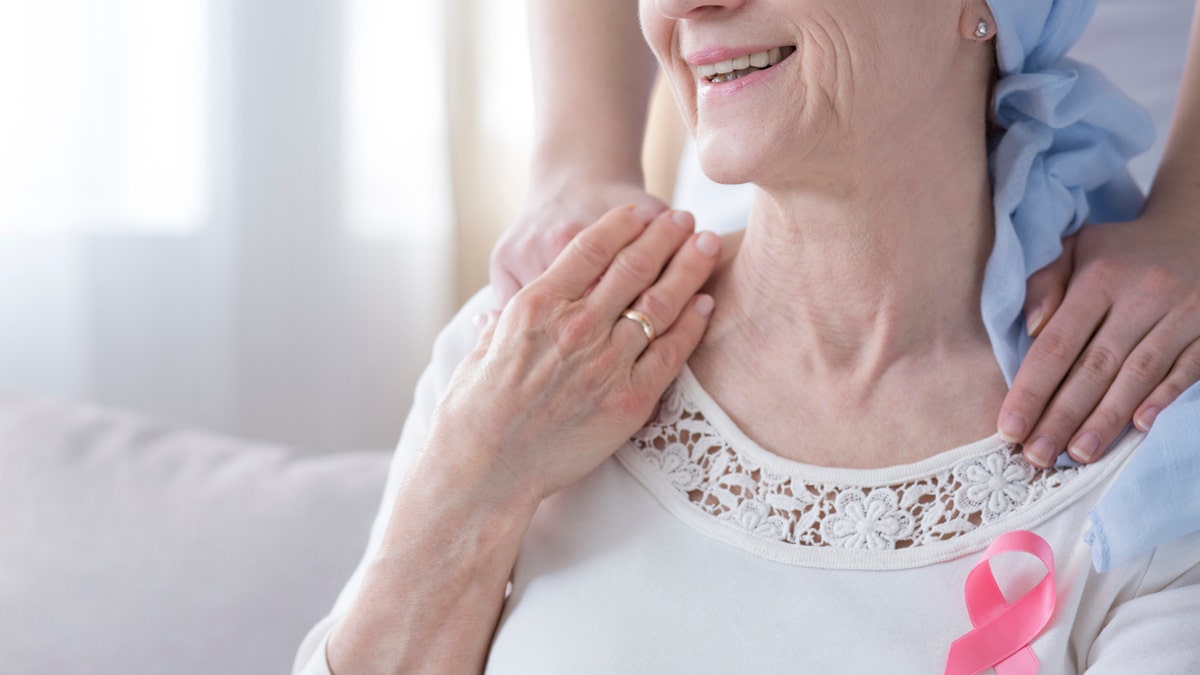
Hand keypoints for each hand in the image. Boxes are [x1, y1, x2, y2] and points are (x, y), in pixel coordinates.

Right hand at [437, 205, 720, 505]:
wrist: (483, 470)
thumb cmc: (473, 413)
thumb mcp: (481, 351)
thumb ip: (504, 324)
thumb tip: (501, 312)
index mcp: (536, 306)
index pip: (591, 248)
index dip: (623, 223)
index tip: (643, 211)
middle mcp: (575, 328)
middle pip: (633, 267)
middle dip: (665, 236)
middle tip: (686, 217)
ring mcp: (604, 364)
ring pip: (659, 304)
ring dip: (687, 269)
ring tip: (707, 245)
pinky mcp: (628, 401)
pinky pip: (671, 353)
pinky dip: (692, 324)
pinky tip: (705, 303)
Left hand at [998, 214, 1199, 466]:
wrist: (1198, 228)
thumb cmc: (1121, 250)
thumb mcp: (1077, 248)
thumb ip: (1044, 283)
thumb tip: (1030, 327)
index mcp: (1100, 279)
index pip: (1058, 343)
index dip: (1032, 389)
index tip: (1009, 428)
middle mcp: (1142, 297)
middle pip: (1095, 367)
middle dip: (1063, 416)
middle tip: (1037, 456)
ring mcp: (1182, 314)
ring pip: (1139, 375)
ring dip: (1107, 419)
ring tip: (1078, 455)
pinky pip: (1187, 369)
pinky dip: (1163, 398)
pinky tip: (1138, 429)